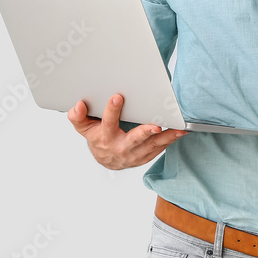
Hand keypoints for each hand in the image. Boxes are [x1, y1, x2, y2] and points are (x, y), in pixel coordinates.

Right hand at [67, 94, 186, 169]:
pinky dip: (170, 141)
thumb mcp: (83, 128)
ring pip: (152, 146)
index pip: (108, 122)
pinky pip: (159, 149)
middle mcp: (121, 147)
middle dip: (144, 132)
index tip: (117, 98)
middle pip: (134, 139)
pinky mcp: (145, 156)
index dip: (112, 110)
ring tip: (179, 129)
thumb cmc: (97, 138)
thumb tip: (78, 106)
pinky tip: (179, 132)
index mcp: (105, 137)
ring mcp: (134, 154)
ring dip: (166, 137)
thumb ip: (78, 117)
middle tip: (155, 125)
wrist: (106, 160)